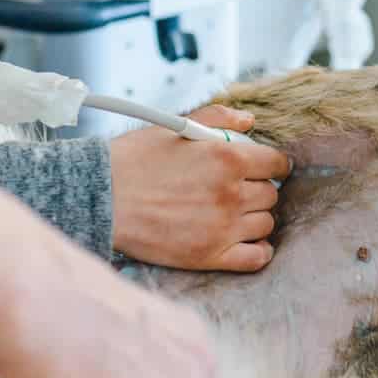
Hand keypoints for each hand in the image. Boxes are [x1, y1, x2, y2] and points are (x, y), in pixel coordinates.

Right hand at [108, 105, 292, 271]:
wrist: (101, 199)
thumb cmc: (135, 160)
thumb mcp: (177, 128)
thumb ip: (217, 119)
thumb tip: (249, 121)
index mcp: (227, 159)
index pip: (276, 163)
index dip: (272, 164)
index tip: (266, 167)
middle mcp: (232, 194)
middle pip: (271, 194)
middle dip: (259, 188)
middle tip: (240, 188)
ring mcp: (223, 228)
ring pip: (265, 223)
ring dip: (256, 217)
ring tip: (236, 212)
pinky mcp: (210, 255)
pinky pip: (255, 258)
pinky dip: (258, 250)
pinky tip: (247, 241)